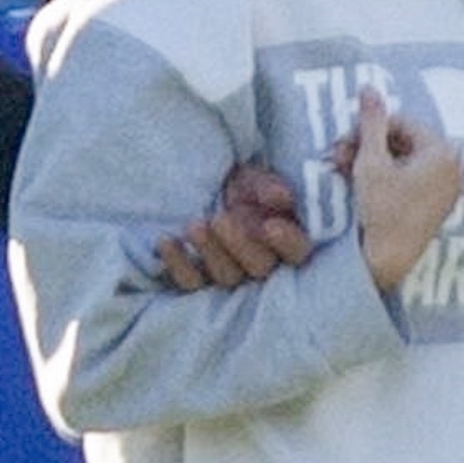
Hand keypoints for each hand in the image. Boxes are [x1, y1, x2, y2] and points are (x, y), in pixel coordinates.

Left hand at [157, 163, 309, 290]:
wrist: (209, 191)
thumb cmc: (242, 188)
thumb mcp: (255, 180)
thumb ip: (270, 188)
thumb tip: (279, 197)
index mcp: (286, 241)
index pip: (297, 251)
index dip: (286, 242)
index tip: (270, 226)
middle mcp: (263, 263)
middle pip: (259, 267)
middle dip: (239, 244)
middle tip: (220, 219)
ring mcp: (232, 273)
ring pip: (226, 277)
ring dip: (209, 253)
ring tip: (194, 226)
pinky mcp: (201, 279)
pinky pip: (191, 282)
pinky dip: (177, 265)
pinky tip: (166, 242)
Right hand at [344, 87, 463, 289]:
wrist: (390, 262)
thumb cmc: (383, 211)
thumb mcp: (371, 163)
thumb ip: (370, 123)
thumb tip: (368, 87)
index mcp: (443, 151)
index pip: (400, 123)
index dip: (367, 130)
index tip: (343, 144)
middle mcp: (454, 165)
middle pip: (404, 141)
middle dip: (368, 147)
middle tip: (338, 158)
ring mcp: (448, 186)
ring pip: (405, 160)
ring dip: (374, 162)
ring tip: (345, 172)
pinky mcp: (439, 203)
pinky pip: (412, 178)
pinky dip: (388, 178)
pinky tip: (363, 186)